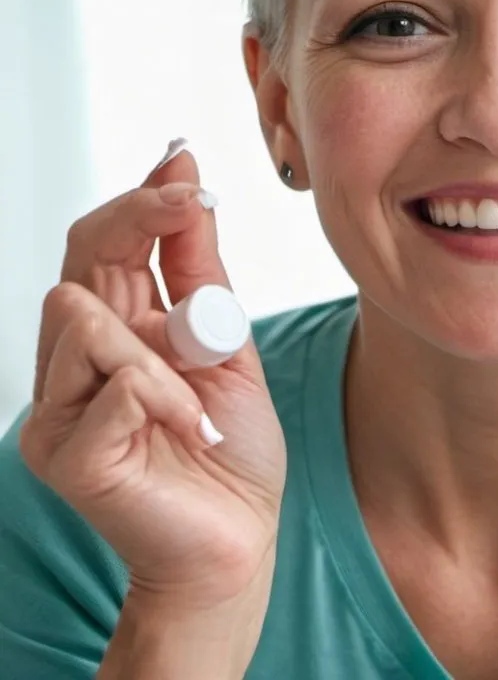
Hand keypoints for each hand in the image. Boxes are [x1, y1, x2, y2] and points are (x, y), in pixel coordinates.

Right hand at [19, 143, 286, 609]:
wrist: (239, 535)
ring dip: (161, 340)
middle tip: (190, 201)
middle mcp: (75, 363)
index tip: (184, 160)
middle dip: (140, 217)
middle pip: (80, 260)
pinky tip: (194, 428)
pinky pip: (114, 387)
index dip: (141, 197)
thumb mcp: (226, 340)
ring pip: (82, 316)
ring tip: (200, 387)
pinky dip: (168, 396)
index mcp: (115, 331)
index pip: (104, 245)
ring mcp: (60, 410)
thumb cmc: (228, 446)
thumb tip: (185, 180)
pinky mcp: (67, 456)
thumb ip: (199, 268)